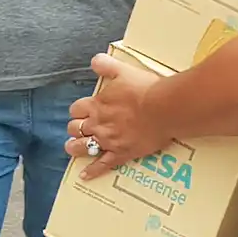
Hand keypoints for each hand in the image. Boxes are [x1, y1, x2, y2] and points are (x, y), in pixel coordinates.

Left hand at [65, 53, 169, 179]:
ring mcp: (109, 141)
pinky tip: (84, 175)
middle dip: (75, 128)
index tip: (83, 110)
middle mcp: (98, 124)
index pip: (76, 109)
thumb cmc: (146, 89)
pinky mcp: (122, 153)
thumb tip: (94, 61)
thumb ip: (106, 65)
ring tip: (73, 148)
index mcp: (97, 104)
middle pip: (75, 128)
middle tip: (78, 129)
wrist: (165, 108)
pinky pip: (102, 165)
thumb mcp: (124, 71)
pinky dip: (92, 171)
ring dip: (75, 148)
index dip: (78, 110)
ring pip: (82, 148)